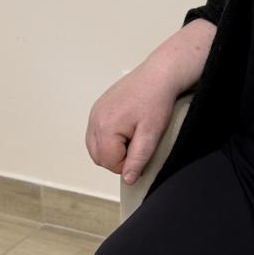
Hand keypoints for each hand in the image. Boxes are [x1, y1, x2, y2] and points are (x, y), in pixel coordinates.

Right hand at [84, 60, 178, 185]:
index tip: (142, 151)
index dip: (128, 164)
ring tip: (133, 137)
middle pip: (99, 157)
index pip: (109, 163)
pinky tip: (127, 130)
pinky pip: (96, 133)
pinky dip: (109, 138)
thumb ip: (137, 159)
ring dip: (112, 149)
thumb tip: (128, 179)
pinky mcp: (98, 108)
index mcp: (105, 126)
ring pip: (95, 146)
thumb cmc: (157, 101)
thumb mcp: (151, 134)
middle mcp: (94, 119)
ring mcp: (94, 112)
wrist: (159, 75)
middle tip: (138, 145)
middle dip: (118, 158)